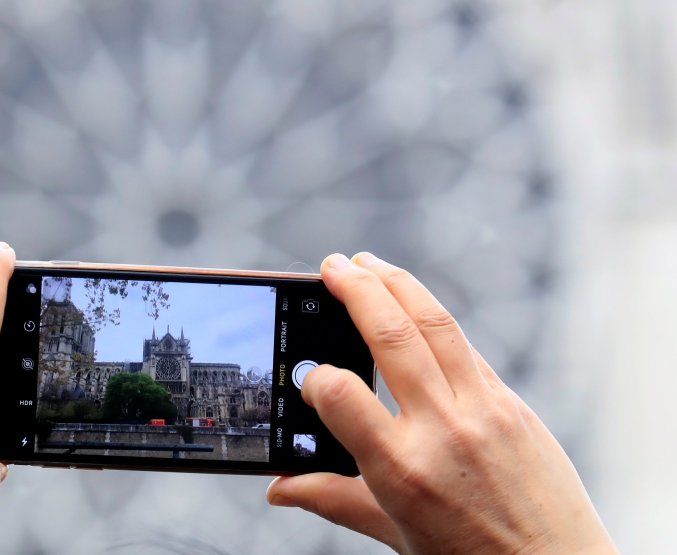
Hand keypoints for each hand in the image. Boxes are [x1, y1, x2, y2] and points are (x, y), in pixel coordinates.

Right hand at [267, 253, 617, 554]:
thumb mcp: (392, 532)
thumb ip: (332, 499)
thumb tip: (278, 488)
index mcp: (403, 469)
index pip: (341, 395)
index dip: (314, 376)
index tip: (308, 375)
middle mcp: (444, 430)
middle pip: (392, 336)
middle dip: (357, 289)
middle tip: (332, 265)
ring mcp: (484, 409)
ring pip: (436, 324)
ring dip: (398, 283)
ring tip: (369, 263)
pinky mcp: (512, 403)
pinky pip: (466, 348)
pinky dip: (433, 320)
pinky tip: (413, 310)